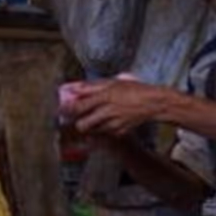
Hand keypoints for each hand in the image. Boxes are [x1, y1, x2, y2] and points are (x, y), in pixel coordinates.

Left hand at [61, 79, 178, 136]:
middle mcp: (108, 111)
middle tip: (74, 118)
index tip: (61, 110)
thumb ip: (92, 86)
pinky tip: (105, 121)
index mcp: (105, 96)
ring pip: (92, 130)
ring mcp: (114, 123)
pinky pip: (104, 132)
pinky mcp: (119, 131)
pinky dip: (101, 128)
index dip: (67, 109)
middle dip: (76, 123)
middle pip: (83, 124)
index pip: (79, 106)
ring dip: (88, 126)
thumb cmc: (135, 90)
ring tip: (91, 118)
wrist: (154, 103)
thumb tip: (75, 88)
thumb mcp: (113, 82)